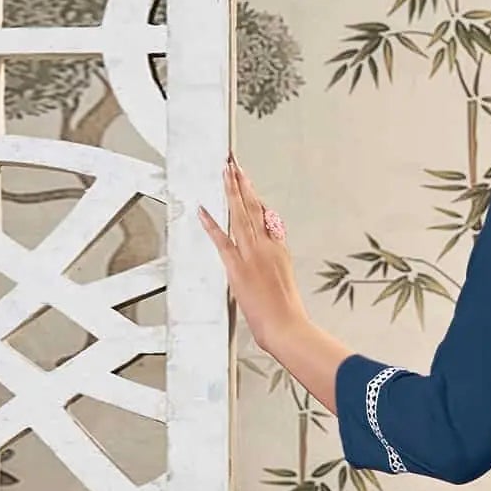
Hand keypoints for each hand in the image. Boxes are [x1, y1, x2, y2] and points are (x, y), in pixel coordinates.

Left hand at [199, 157, 305, 357]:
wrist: (287, 327)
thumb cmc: (288, 313)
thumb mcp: (287, 283)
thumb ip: (277, 265)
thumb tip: (271, 259)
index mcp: (280, 251)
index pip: (267, 219)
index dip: (256, 199)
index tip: (248, 184)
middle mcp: (267, 247)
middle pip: (255, 208)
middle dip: (244, 183)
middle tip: (234, 163)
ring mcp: (252, 255)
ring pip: (241, 215)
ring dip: (232, 190)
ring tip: (225, 170)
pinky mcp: (238, 267)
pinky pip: (222, 240)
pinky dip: (212, 224)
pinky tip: (203, 210)